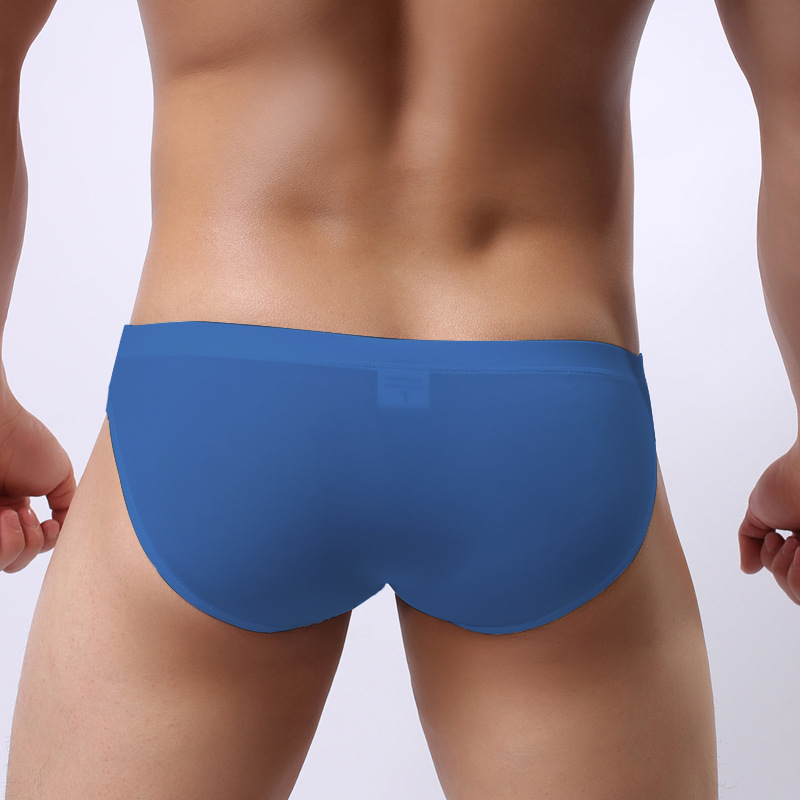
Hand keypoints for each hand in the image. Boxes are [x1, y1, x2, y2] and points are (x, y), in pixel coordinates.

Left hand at [0, 391, 75, 572]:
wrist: (0, 428)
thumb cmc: (26, 443)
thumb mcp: (60, 476)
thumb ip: (68, 506)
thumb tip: (66, 529)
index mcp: (16, 510)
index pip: (31, 546)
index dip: (44, 544)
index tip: (50, 524)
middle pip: (16, 559)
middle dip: (32, 547)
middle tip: (31, 519)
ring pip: (3, 560)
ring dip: (20, 545)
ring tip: (16, 516)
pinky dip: (8, 544)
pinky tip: (9, 517)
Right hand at [739, 440, 799, 603]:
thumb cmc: (788, 480)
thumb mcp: (758, 511)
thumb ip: (749, 539)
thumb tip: (747, 568)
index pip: (787, 576)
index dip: (774, 564)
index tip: (775, 536)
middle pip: (794, 590)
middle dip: (780, 570)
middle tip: (785, 540)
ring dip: (787, 571)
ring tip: (796, 542)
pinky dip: (796, 574)